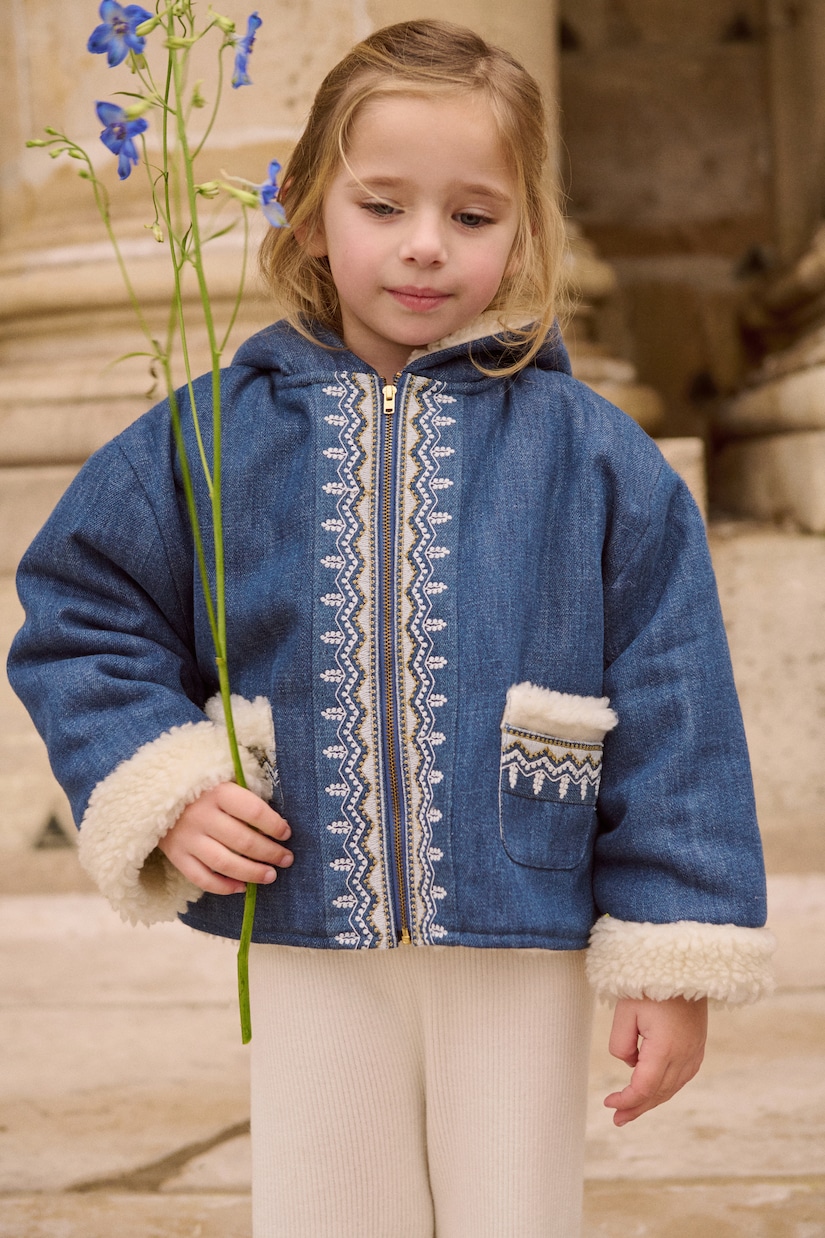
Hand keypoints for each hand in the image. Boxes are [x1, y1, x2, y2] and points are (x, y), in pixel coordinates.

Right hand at [158, 782, 292, 894]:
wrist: (154, 794)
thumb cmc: (201, 788)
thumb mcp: (222, 780)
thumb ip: (245, 797)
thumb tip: (277, 823)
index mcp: (218, 792)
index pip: (253, 812)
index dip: (274, 825)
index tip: (286, 833)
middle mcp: (202, 816)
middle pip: (243, 841)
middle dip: (270, 853)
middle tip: (286, 859)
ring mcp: (187, 839)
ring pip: (225, 863)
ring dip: (252, 873)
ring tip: (270, 876)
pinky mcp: (176, 856)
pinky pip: (202, 878)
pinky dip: (223, 886)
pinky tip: (241, 887)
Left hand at [604, 995, 707, 1125]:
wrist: (684, 966)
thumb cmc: (650, 984)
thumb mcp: (625, 1011)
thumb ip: (621, 1044)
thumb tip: (630, 1064)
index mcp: (665, 1049)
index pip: (643, 1088)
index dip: (626, 1100)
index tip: (608, 1104)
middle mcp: (685, 1056)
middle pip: (659, 1093)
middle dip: (637, 1108)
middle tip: (618, 1119)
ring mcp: (695, 1052)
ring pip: (672, 1087)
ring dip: (652, 1101)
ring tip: (632, 1110)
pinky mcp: (698, 1046)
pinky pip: (682, 1077)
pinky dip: (666, 1088)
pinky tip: (654, 1091)